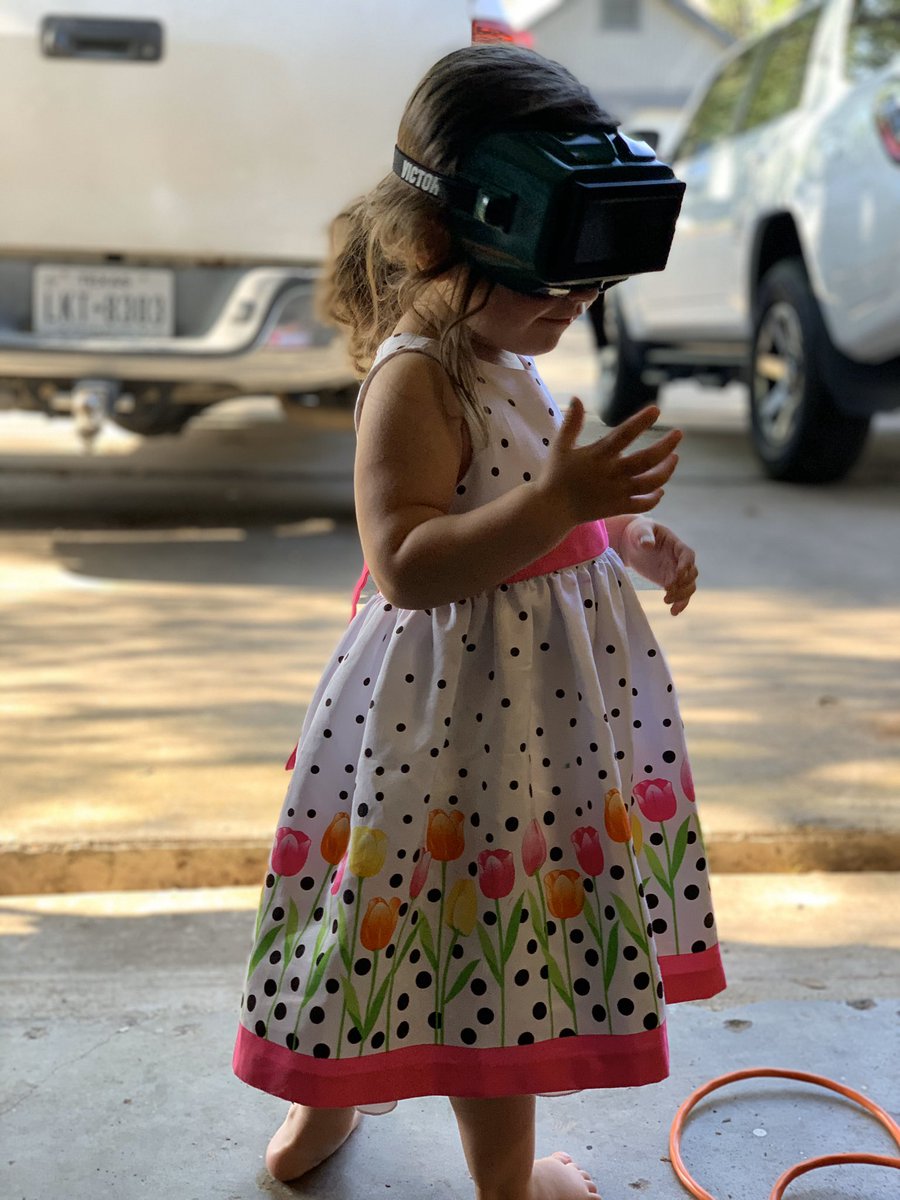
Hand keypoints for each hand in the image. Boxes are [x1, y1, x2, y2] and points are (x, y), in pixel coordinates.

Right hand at [538, 400, 681, 526]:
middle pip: (647, 459)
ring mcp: (617, 492)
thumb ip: (571, 423)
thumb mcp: (560, 446)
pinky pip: (643, 504)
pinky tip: (660, 488)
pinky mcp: (618, 507)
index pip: (624, 434)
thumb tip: (576, 397)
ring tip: (674, 459)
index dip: (641, 421)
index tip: (656, 409)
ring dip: (666, 470)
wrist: (551, 510)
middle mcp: (612, 473)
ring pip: (651, 482)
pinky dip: (655, 497)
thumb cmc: (555, 475)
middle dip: (666, 446)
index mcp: (599, 455)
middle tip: (679, 434)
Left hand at [619, 517, 697, 614]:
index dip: (686, 565)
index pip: (688, 555)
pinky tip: (673, 612)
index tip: (678, 574)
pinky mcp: (669, 582)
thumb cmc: (639, 532)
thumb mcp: (640, 530)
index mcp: (677, 545)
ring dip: (682, 596)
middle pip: (692, 574)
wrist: (633, 543)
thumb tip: (647, 544)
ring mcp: (676, 572)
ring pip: (689, 587)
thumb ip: (644, 536)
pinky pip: (680, 594)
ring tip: (666, 601)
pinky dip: (679, 604)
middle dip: (683, 583)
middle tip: (667, 590)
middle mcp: (680, 560)